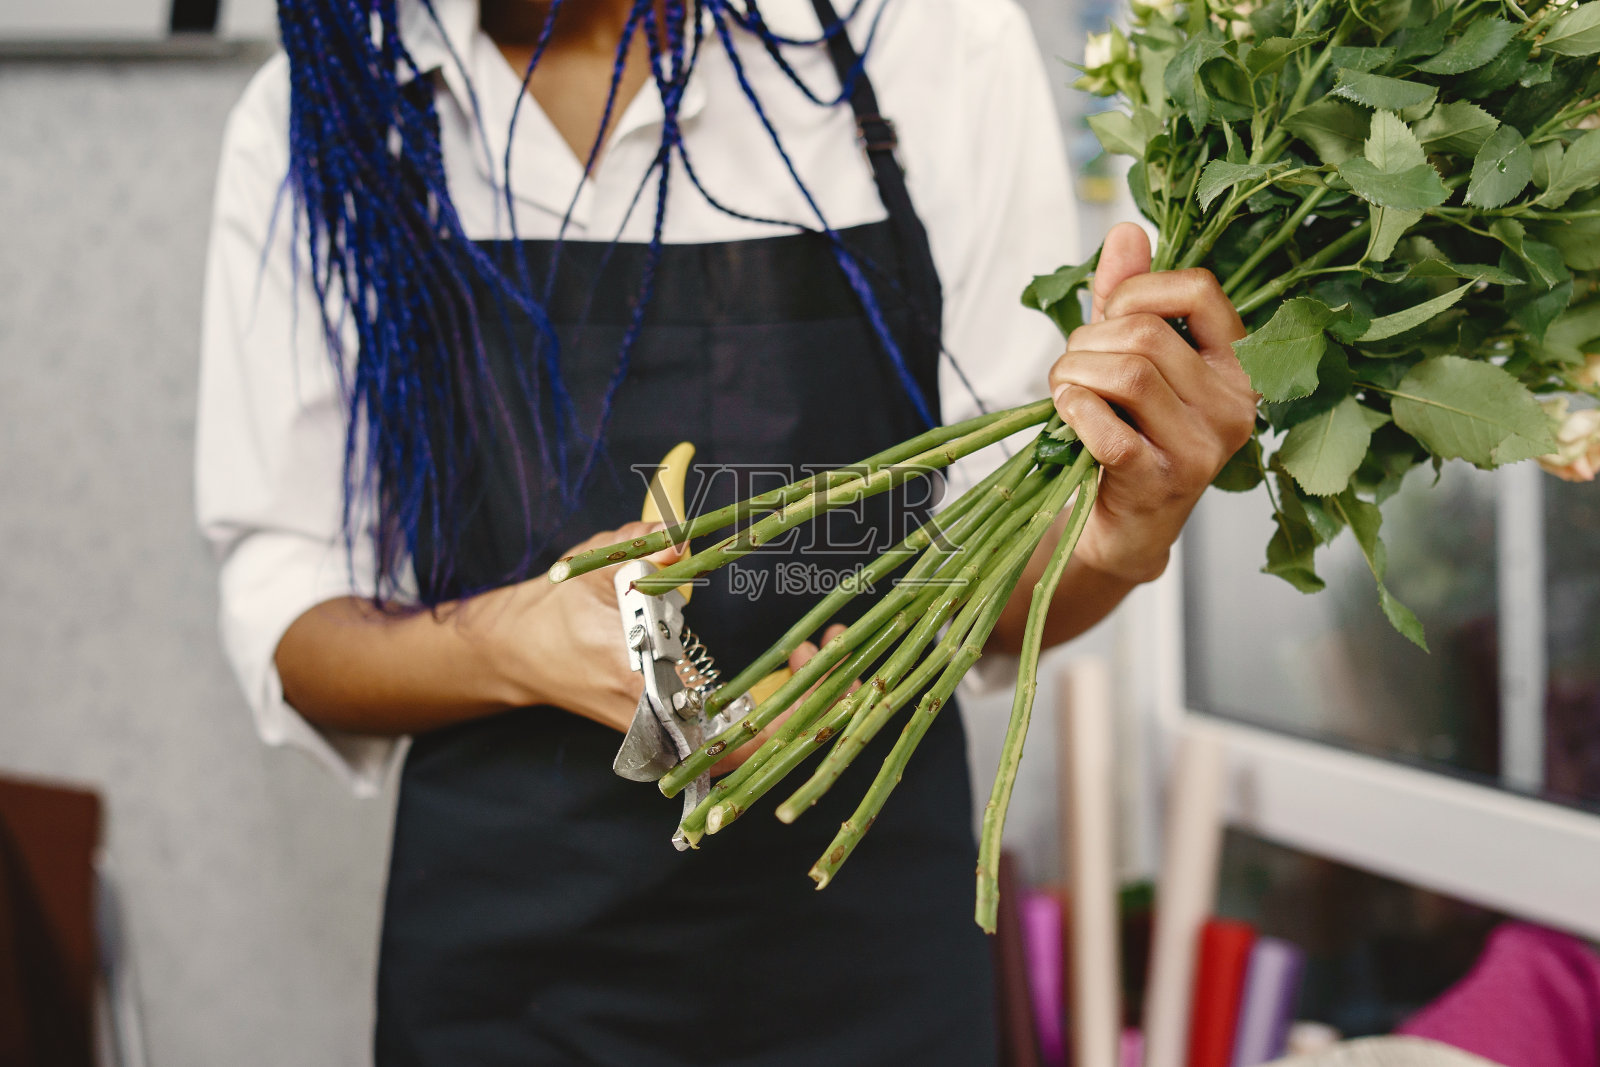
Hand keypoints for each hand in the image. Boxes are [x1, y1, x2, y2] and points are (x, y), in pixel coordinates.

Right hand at [489, 528, 847, 773]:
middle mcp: (659, 727)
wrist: (522, 653)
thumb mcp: (602, 565)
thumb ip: (645, 545)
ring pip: (751, 749)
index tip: (815, 653)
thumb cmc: (561, 612)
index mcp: (643, 690)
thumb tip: (685, 531)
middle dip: (809, 702)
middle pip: (757, 747)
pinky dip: (773, 708)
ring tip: (819, 650)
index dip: (790, 700)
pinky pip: (736, 740)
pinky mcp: (672, 736)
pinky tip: (795, 664)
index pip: (733, 729)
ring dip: (796, 705)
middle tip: (834, 643)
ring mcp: (667, 739)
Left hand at [1047, 223, 1256, 582]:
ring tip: (1064, 390)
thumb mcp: (1133, 359)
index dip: (1137, 289)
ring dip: (1073, 374)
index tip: (1108, 316)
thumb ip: (1129, 298)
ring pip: (1127, 374)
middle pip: (1147, 334)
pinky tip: (1066, 413)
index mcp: (1240, 365)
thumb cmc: (1132, 434)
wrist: (1128, 528)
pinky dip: (1073, 410)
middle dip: (1087, 341)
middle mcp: (1235, 405)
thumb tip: (1126, 230)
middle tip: (1070, 366)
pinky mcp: (1163, 483)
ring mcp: (1204, 448)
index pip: (1198, 289)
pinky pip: (1108, 428)